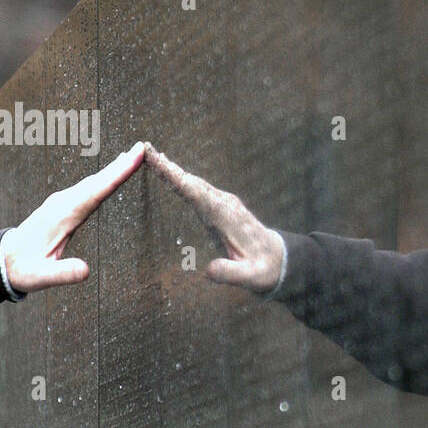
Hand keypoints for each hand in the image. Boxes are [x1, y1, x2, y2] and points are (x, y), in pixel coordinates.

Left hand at [0, 142, 144, 292]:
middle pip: (96, 182)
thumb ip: (62, 274)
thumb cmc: (23, 268)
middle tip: (140, 149)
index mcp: (62, 216)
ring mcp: (61, 202)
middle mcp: (62, 204)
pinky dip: (103, 178)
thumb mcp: (39, 276)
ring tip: (132, 157)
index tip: (133, 158)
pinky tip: (111, 174)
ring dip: (113, 170)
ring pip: (92, 182)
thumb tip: (86, 271)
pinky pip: (88, 187)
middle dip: (119, 166)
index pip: (95, 192)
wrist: (4, 259)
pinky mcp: (63, 205)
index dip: (116, 175)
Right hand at [144, 143, 283, 293]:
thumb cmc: (264, 269)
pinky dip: (184, 179)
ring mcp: (226, 203)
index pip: (197, 193)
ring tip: (154, 157)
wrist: (281, 260)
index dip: (176, 177)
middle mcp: (226, 205)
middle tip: (146, 150)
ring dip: (174, 170)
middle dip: (169, 167)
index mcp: (227, 217)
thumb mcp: (251, 277)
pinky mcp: (224, 206)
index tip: (158, 161)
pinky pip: (200, 189)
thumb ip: (230, 274)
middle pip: (193, 182)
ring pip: (196, 183)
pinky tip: (174, 174)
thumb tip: (208, 270)